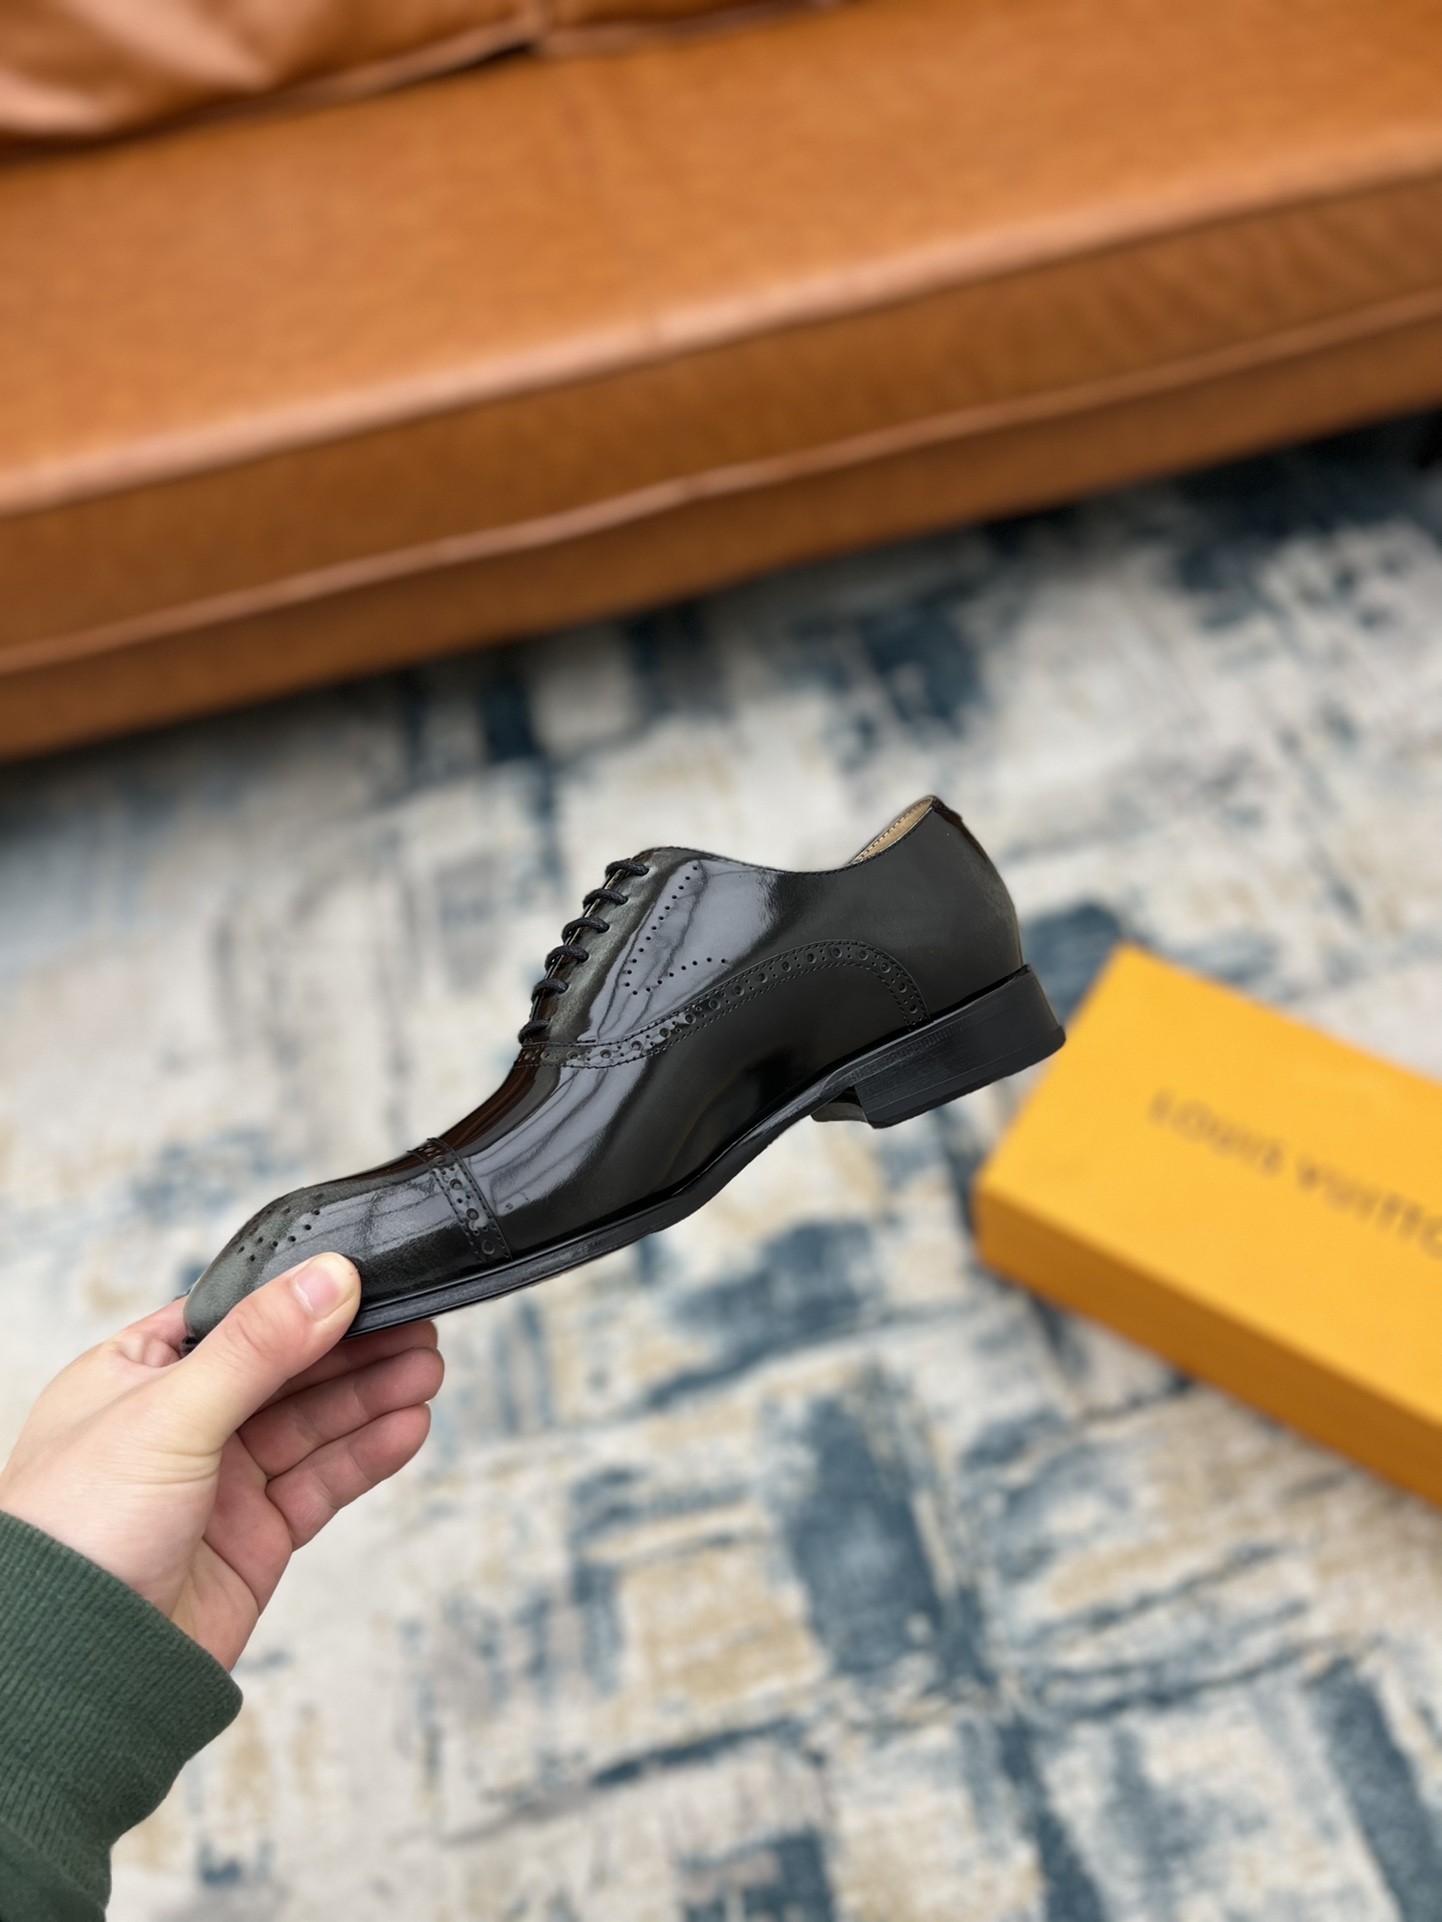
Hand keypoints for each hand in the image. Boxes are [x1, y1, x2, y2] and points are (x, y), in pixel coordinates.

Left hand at [0, 1254, 441, 1669]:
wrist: (72, 1670)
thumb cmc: (74, 1534)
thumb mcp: (169, 1414)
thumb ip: (257, 1346)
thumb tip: (330, 1278)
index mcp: (136, 1373)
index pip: (237, 1319)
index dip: (303, 1301)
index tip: (369, 1282)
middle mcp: (180, 1422)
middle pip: (287, 1369)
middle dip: (355, 1349)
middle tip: (420, 1325)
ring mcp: (219, 1482)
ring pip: (313, 1425)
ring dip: (372, 1396)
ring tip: (427, 1371)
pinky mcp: (254, 1536)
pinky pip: (322, 1482)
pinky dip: (367, 1453)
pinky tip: (407, 1426)